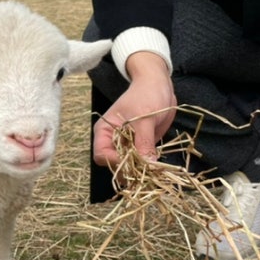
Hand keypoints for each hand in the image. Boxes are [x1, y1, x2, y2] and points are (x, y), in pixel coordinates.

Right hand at [93, 52, 176, 167]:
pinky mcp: (140, 146)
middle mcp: (112, 141)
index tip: (133, 164)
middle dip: (129, 171)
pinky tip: (159, 169)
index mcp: (104, 131)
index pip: (101, 155)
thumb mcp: (145, 118)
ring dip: (140, 171)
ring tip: (154, 174)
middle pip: (114, 164)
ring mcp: (127, 145)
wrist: (159, 85)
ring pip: (128, 166)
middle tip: (146, 174)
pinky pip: (141, 161)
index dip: (114, 162)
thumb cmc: (146, 95)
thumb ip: (144, 141)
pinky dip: (149, 167)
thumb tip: (147, 164)